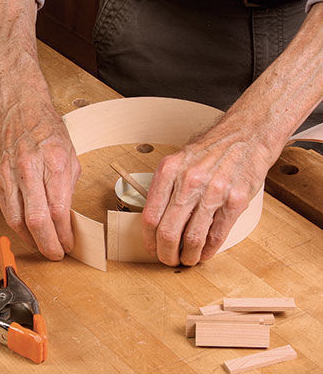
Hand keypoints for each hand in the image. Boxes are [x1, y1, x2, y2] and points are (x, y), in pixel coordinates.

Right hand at [0, 82, 80, 259]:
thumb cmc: (46, 128)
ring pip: (16, 220)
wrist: (19, 108)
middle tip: (55, 254)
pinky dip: (17, 226)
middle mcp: (28, 168)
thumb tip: (67, 217)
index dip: (63, 235)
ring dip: (30, 239)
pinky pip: (6, 210)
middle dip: (47, 244)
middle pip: (36, 220)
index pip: (58, 210)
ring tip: (42, 246)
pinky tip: (27, 231)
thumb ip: (68, 187)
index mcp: (53, 162)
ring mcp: (8, 174)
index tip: (68, 245)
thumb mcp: (70, 155)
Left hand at [141, 116, 275, 265]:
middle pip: (168, 232)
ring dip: (187, 256)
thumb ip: (165, 187)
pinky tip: (204, 253)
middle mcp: (189, 182)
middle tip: (168, 260)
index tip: (150, 248)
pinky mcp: (236, 202)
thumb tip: (153, 221)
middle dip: (165, 253)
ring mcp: (214, 192)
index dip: (148, 239)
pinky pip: (217, 235)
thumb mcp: (179, 160)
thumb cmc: (210, 150)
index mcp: (169, 171)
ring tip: (186, 260)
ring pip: (192, 239)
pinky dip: (208, 250)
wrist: (247, 135)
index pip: (150, 216)